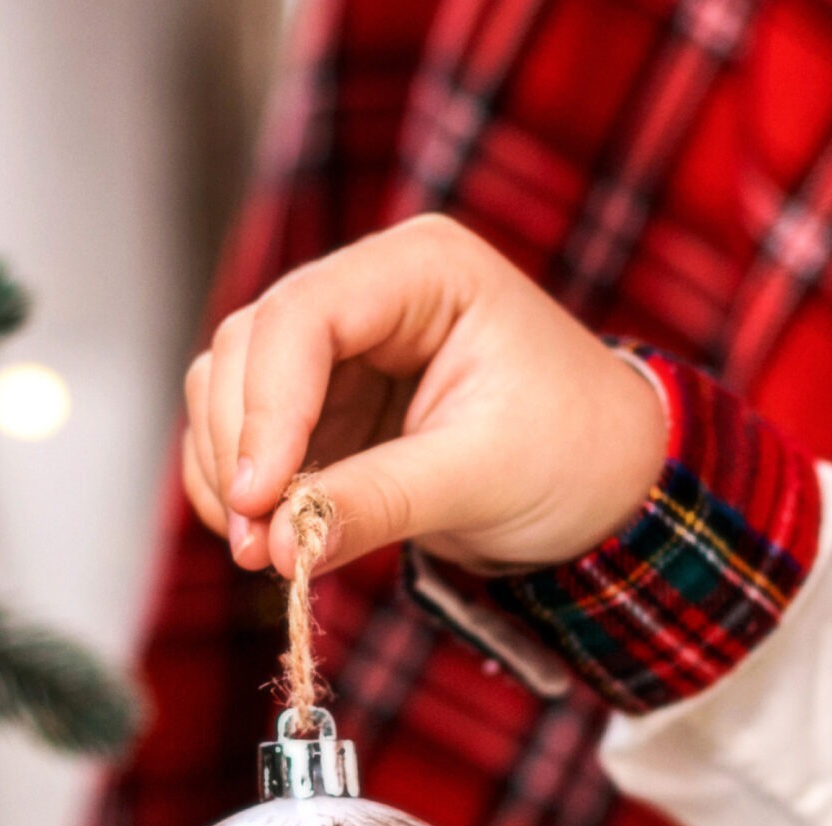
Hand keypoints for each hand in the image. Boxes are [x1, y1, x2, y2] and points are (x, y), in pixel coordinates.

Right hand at [181, 213, 666, 577]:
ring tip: (263, 551)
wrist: (604, 482)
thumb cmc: (571, 453)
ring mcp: (334, 346)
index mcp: (423, 269)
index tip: (258, 499)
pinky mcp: (317, 402)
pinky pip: (240, 433)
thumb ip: (376, 501)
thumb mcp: (480, 477)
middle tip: (255, 545)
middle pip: (247, 348)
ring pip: (227, 387)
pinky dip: (236, 487)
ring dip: (226, 471)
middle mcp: (366, 289)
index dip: (264, 408)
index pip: (302, 317)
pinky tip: (262, 537)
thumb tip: (276, 546)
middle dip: (239, 449)